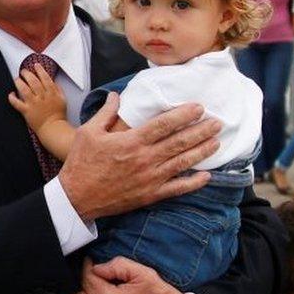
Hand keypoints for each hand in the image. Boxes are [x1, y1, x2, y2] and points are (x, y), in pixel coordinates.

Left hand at [7, 63, 66, 129]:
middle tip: (23, 71)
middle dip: (27, 74)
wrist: (53, 128)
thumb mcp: (63, 100)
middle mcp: (42, 97)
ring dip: (19, 82)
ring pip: (24, 89)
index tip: (36, 65)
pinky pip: (17, 103)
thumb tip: (53, 82)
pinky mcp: (26, 111)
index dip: (40, 70)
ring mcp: (34, 104)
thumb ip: (58, 89)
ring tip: (17, 79)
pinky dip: (12, 97)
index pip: (45, 78)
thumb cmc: (58, 115)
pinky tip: (11, 93)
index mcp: (52, 93)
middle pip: (33, 81)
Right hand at [59, 92, 220, 220]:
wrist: (76, 198)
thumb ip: (106, 112)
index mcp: (132, 142)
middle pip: (180, 142)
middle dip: (201, 131)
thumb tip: (117, 95)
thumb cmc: (81, 164)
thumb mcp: (88, 132)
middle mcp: (145, 159)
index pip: (165, 124)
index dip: (185, 115)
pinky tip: (207, 176)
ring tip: (217, 142)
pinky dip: (193, 183)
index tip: (200, 107)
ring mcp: (150, 179)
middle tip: (218, 123)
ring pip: (183, 163)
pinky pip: (177, 189)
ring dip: (202, 152)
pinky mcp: (150, 194)